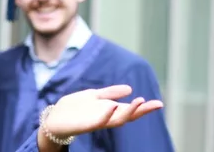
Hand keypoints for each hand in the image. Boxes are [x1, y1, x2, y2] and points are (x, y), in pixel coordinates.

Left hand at [40, 85, 163, 137]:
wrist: (54, 118)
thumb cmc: (73, 108)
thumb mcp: (93, 95)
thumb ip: (110, 92)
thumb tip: (130, 89)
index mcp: (109, 110)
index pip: (130, 109)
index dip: (144, 107)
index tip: (159, 103)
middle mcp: (106, 117)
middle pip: (128, 116)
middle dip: (142, 111)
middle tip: (156, 104)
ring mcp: (97, 122)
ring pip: (117, 120)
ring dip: (129, 112)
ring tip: (140, 102)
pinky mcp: (86, 125)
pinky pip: (99, 121)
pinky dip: (107, 115)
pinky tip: (113, 106)